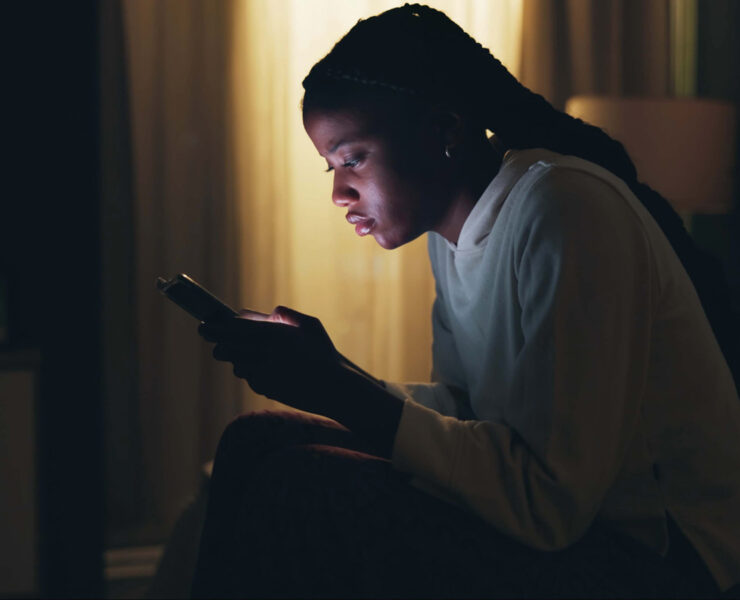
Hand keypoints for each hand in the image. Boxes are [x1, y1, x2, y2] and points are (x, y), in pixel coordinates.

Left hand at [199, 306, 341, 410]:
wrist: (336, 388)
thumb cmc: (325, 354)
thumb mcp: (310, 325)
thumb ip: (285, 315)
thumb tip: (264, 312)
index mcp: (276, 332)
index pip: (234, 327)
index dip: (215, 325)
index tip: (204, 324)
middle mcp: (266, 352)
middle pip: (227, 347)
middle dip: (217, 344)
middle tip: (213, 342)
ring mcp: (264, 372)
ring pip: (236, 365)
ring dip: (237, 360)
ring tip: (248, 357)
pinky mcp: (266, 389)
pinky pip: (250, 379)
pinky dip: (253, 375)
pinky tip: (267, 373)